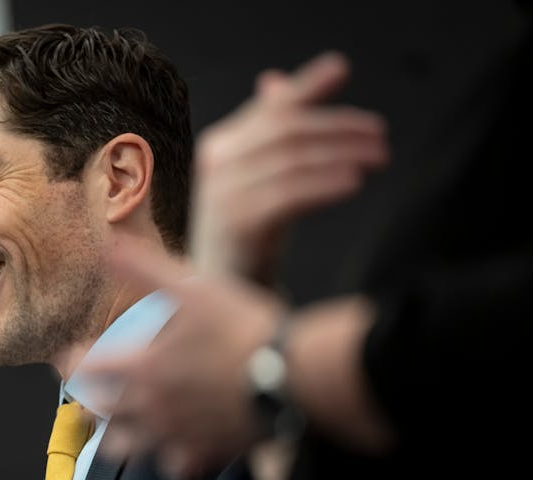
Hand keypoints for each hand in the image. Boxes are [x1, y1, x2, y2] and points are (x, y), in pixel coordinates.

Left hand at [88, 244, 285, 478]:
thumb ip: (143, 269)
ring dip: (118, 435)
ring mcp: (174, 436)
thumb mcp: (191, 287)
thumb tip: (107, 247)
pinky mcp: (203, 456)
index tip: (70, 359)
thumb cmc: (242, 327)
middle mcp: (149, 408)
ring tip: (121, 426)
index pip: (84, 370)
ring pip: (125, 449)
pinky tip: (175, 444)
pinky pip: (172, 466)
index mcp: (140, 368)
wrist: (294, 376)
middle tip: (89, 393)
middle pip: (98, 414)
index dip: (71, 363)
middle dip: (88, 401)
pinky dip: (168, 456)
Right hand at [189, 51, 388, 282]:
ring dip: (342, 153)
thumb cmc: (246, 235)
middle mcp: (216, 164)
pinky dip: (323, 183)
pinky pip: (286, 194)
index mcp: (222, 147)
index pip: (271, 109)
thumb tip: (274, 80)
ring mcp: (222, 194)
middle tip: (381, 136)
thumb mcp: (259, 180)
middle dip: (338, 126)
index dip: (306, 86)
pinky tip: (353, 181)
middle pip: (285, 130)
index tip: (341, 69)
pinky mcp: (235, 225)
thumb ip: (268, 134)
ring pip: (291, 159)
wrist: (221, 293)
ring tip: (379, 158)